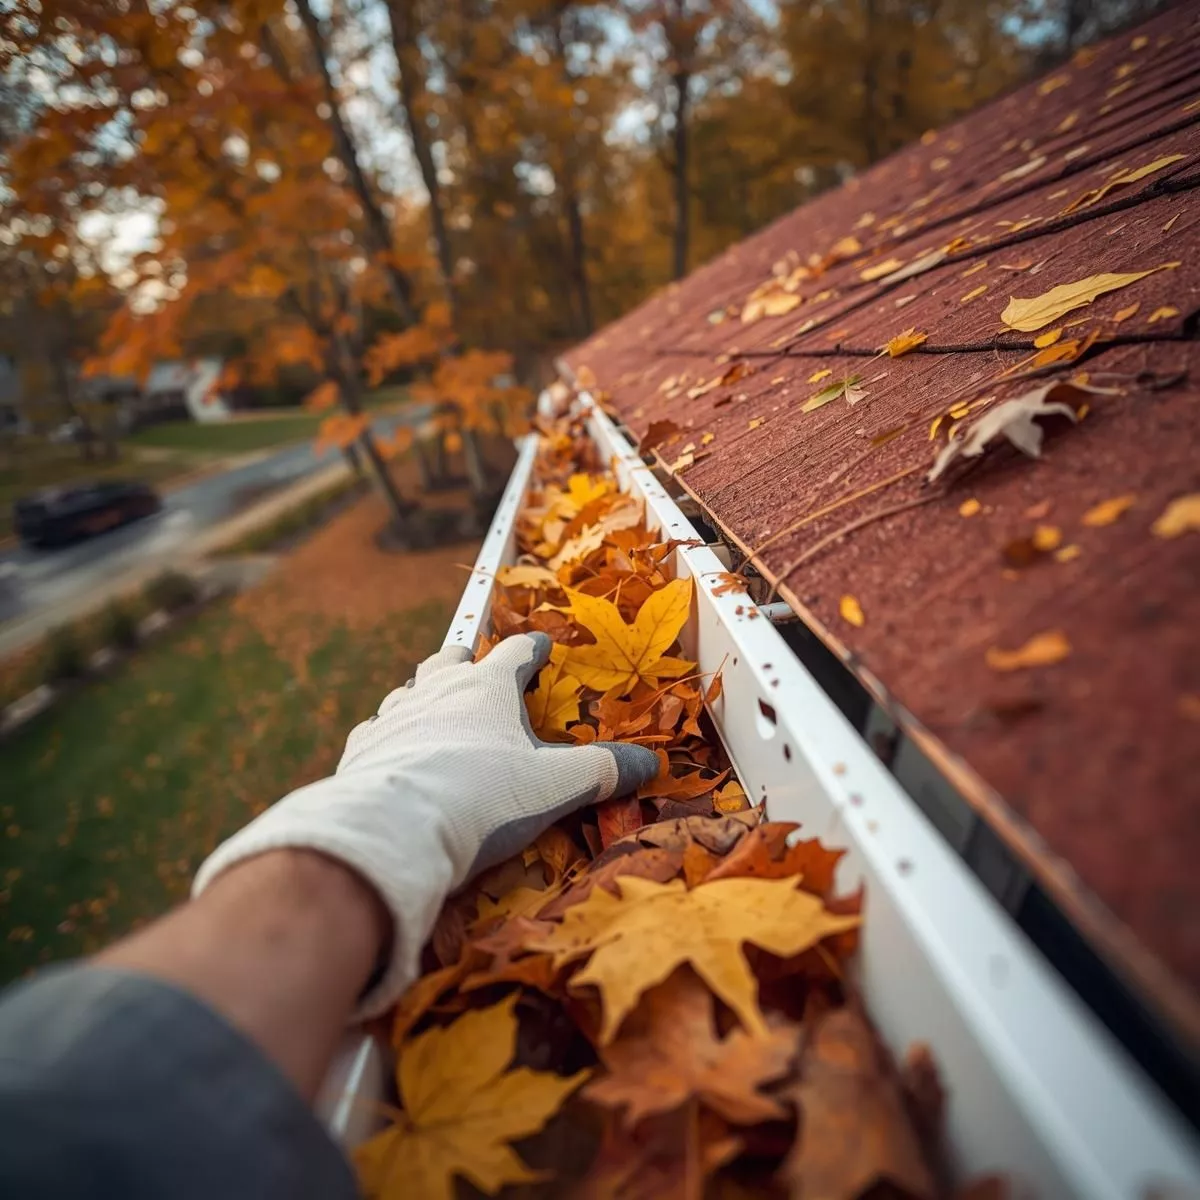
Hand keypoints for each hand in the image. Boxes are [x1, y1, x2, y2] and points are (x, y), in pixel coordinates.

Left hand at [194, 633, 658, 1016]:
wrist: (394, 828)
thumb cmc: (483, 797)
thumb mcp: (556, 787)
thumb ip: (602, 772)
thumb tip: (649, 764)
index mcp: (488, 688)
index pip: (516, 652)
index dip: (532, 648)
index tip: (541, 645)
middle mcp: (437, 690)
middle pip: (451, 660)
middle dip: (466, 660)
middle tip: (474, 663)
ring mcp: (394, 717)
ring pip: (409, 690)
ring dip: (424, 694)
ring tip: (433, 707)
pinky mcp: (362, 749)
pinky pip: (377, 730)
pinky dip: (390, 735)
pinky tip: (393, 751)